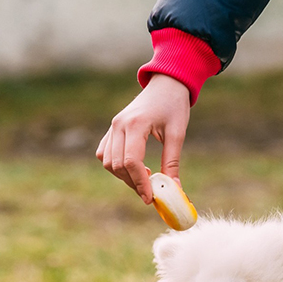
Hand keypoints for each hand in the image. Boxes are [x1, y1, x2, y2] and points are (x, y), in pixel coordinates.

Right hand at [97, 74, 190, 203]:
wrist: (165, 83)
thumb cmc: (174, 105)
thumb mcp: (177, 133)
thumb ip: (172, 161)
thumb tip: (173, 188)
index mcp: (135, 124)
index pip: (131, 161)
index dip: (140, 183)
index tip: (150, 198)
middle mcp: (119, 125)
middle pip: (117, 165)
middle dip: (133, 183)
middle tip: (150, 192)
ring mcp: (113, 126)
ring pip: (108, 162)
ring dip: (123, 176)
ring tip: (144, 178)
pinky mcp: (112, 129)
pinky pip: (104, 154)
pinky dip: (115, 166)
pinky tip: (133, 168)